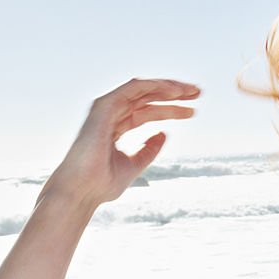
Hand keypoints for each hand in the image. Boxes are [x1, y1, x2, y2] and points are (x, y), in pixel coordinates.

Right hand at [36, 78, 200, 208]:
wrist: (81, 192)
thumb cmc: (101, 184)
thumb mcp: (133, 166)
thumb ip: (148, 150)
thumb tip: (163, 133)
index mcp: (115, 128)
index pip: (146, 112)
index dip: (170, 109)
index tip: (192, 111)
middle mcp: (110, 116)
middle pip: (147, 99)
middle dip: (173, 94)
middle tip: (198, 94)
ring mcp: (106, 110)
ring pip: (142, 90)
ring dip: (168, 87)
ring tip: (192, 91)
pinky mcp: (104, 106)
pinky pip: (134, 88)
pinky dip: (155, 86)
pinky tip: (175, 91)